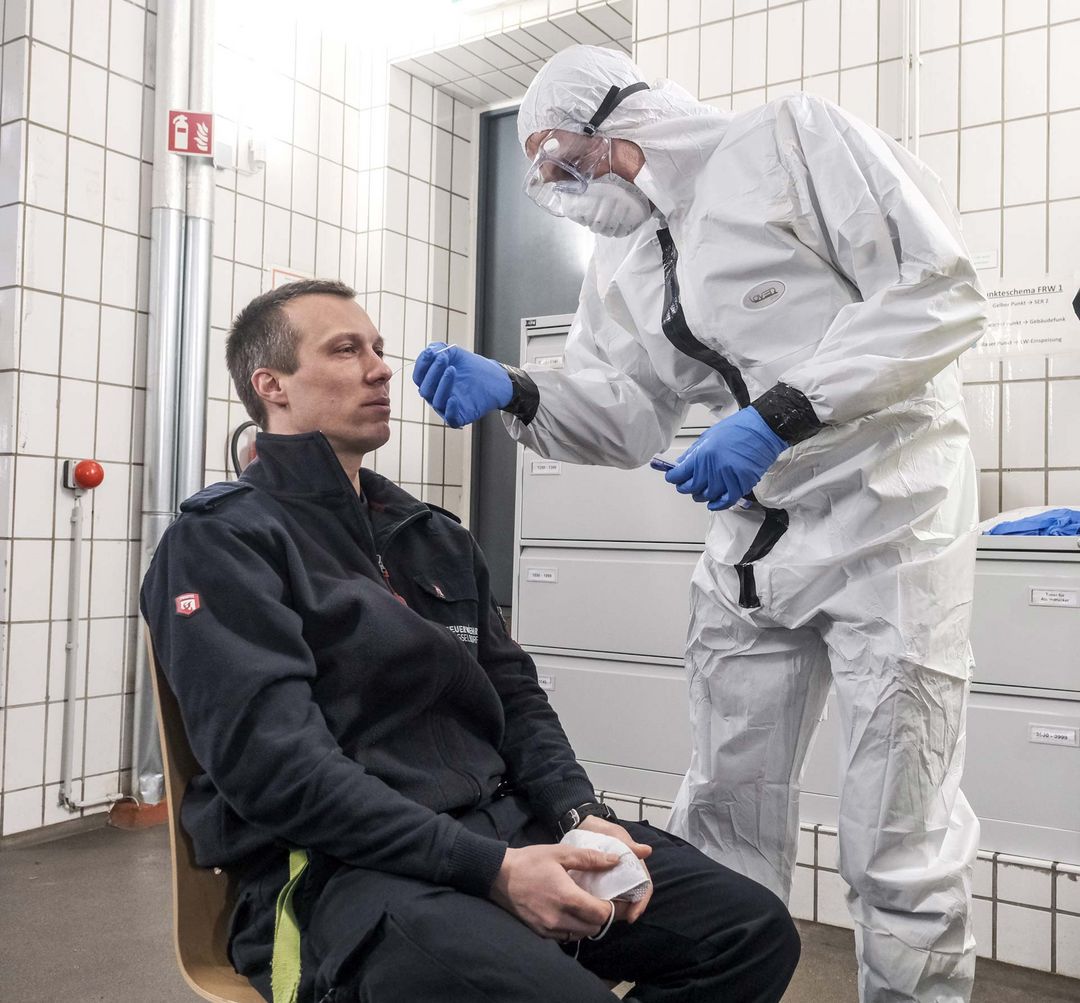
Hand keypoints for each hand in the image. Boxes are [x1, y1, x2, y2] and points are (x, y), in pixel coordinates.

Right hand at [413, 343, 512, 427]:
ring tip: (452, 370)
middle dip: (432, 373)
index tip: (430, 352)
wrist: (494, 377)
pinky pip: (451, 419)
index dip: (422, 364)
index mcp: (430, 382)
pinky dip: (450, 409)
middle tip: (443, 358)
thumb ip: (440, 349)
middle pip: (425, 389)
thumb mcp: (455, 354)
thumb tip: (429, 350)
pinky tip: (454, 398)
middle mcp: (435, 396)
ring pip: (437, 402)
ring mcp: (446, 407)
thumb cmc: (471, 366)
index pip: (419, 376)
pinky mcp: (460, 417)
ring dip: (443, 385)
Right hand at [489, 843, 619, 940]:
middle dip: (604, 916)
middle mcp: (559, 919)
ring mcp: (549, 929)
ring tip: (589, 906)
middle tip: (606, 901)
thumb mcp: (560, 853)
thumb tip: (615, 860)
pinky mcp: (540, 933)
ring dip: (589, 923)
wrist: (499, 876)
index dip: (615, 908)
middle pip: (594, 927)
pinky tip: (572, 912)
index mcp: (567, 898)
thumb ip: (590, 858)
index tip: (619, 898)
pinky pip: (566, 936)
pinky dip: (574, 927)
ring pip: (581, 934)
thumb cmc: (530, 861)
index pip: (601, 913)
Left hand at [578, 816, 653, 922]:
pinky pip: (601, 897)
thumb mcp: (612, 833)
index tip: (632, 915)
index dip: (640, 902)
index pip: (644, 887)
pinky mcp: (597, 883)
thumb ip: (627, 843)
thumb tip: (647, 851)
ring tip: (601, 917)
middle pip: (631, 898)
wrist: (579, 826)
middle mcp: (625, 875)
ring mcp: (611, 880)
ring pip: (617, 900)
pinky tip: (590, 909)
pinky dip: (599, 904)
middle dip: (625, 911)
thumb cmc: (600, 829)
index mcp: (633, 864)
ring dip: (612, 910)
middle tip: (611, 919)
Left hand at [665, 406, 786, 509]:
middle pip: (691, 488)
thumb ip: (693, 453)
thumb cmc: (738, 429)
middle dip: (686, 487)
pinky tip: (713, 502)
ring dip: (702, 495)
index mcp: (702, 455)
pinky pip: (725, 501)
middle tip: (687, 484)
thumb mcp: (708, 436)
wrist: (763, 429)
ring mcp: (727, 478)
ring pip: (707, 496)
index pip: (679, 475)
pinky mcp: (741, 484)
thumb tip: (680, 465)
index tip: (673, 477)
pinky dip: (717, 504)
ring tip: (703, 489)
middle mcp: (713, 468)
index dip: (673, 478)